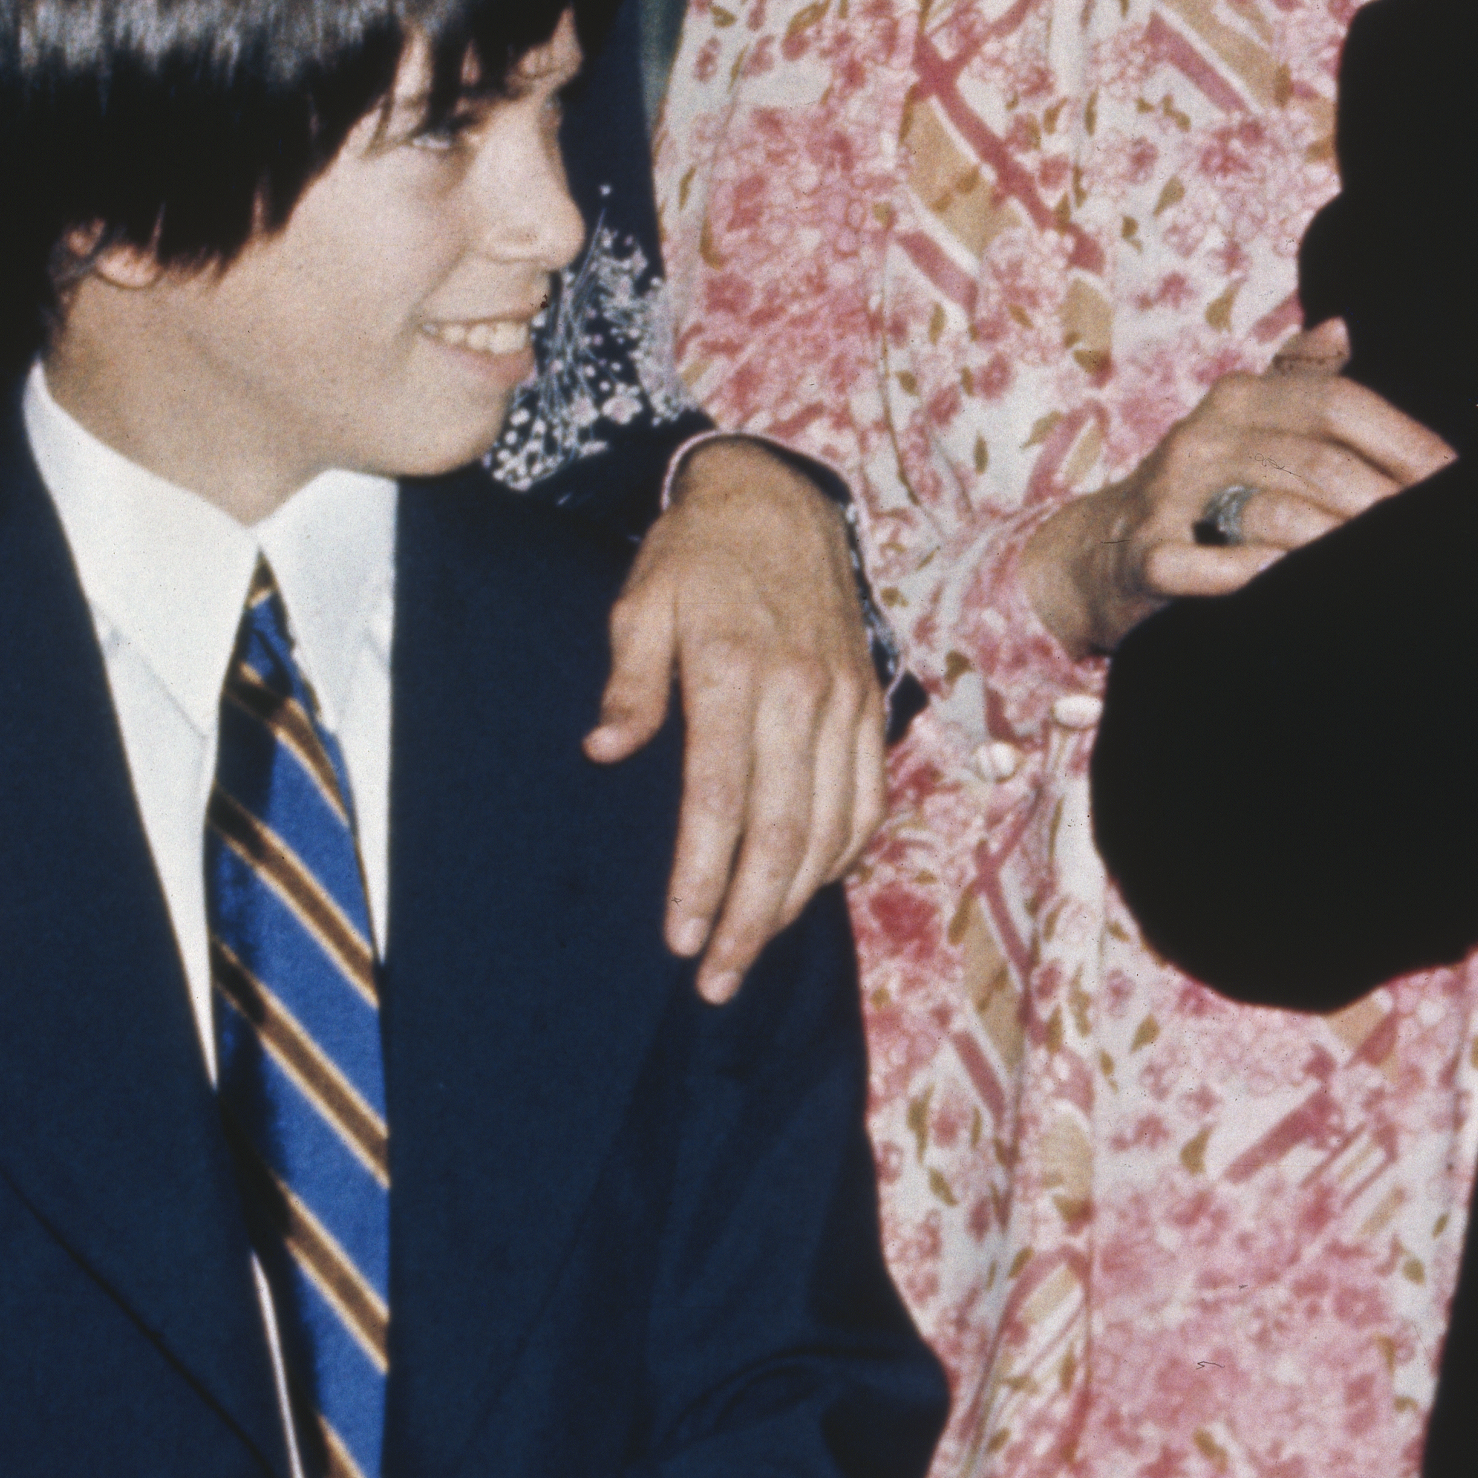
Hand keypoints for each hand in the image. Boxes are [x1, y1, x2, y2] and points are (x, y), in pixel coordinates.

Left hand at [589, 444, 889, 1000]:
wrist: (778, 498)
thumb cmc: (694, 555)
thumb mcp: (640, 603)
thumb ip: (630, 681)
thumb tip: (607, 749)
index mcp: (732, 672)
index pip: (720, 801)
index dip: (702, 878)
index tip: (681, 937)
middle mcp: (800, 694)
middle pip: (784, 831)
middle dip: (753, 917)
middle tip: (719, 980)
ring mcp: (845, 701)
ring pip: (835, 824)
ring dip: (797, 899)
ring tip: (755, 948)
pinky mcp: (870, 701)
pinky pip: (868, 796)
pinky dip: (843, 851)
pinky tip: (808, 884)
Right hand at [1023, 323, 1454, 656]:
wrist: (1099, 550)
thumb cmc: (1199, 489)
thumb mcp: (1242, 424)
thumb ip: (1297, 379)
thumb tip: (1342, 327)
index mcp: (1241, 399)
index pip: (1340, 405)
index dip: (1407, 443)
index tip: (1455, 479)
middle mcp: (1207, 437)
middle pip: (1322, 465)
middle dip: (1386, 505)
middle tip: (1429, 533)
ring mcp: (1174, 496)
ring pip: (1278, 514)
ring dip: (1337, 542)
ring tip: (1379, 562)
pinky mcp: (1150, 555)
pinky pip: (1209, 566)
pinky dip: (1255, 575)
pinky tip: (1291, 582)